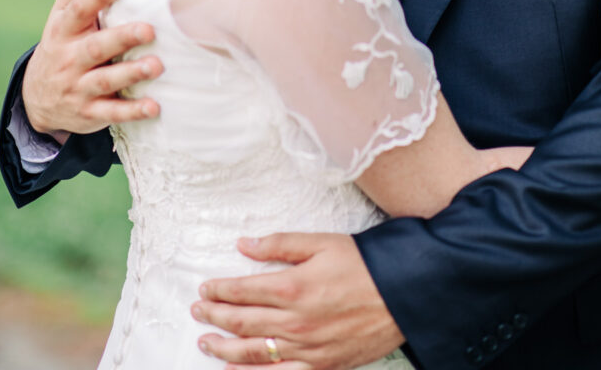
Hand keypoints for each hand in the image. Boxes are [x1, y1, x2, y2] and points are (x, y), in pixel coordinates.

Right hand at [21, 0, 162, 137]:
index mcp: (64, 30)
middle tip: (149, 29)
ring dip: (131, 74)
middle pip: (95, 48)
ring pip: (104, 81)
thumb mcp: (64, 14)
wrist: (38, 98)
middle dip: (121, 38)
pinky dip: (132, 111)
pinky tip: (154, 107)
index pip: (78, 10)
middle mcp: (69, 59)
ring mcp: (78, 87)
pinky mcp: (89, 112)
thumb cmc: (64, 43)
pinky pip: (111, 113)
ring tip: (157, 66)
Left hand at [192, 232, 403, 369]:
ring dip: (224, 348)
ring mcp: (306, 348)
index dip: (219, 290)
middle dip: (214, 316)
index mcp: (292, 286)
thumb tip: (243, 244)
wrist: (403, 295)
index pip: (242, 291)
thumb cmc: (364, 264)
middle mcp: (295, 321)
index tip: (204, 288)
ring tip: (205, 342)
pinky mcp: (321, 366)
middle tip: (197, 311)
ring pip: (253, 353)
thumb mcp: (322, 242)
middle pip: (242, 322)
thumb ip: (280, 243)